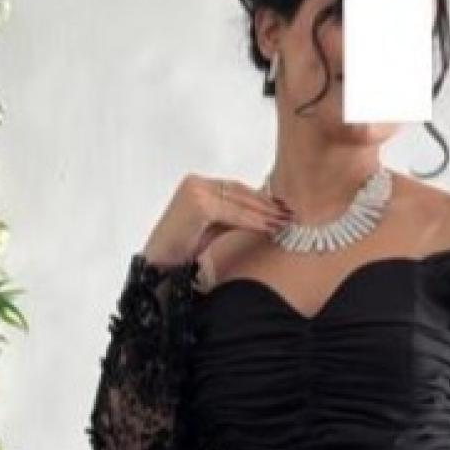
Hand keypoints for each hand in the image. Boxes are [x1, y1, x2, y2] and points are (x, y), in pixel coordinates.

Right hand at [141, 174, 292, 267]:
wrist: (160, 265)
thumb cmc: (185, 247)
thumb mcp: (214, 225)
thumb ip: (233, 214)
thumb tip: (266, 211)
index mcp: (197, 183)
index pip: (236, 188)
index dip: (260, 197)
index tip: (281, 206)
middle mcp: (195, 183)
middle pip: (240, 193)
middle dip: (266, 204)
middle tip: (289, 213)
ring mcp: (195, 192)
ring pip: (239, 204)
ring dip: (264, 214)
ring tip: (283, 222)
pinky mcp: (198, 206)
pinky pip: (233, 215)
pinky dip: (253, 222)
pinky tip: (268, 228)